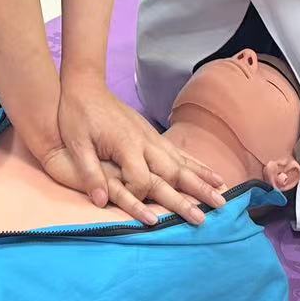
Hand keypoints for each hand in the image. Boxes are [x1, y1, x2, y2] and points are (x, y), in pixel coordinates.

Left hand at [44, 80, 225, 225]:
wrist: (85, 86)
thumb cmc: (77, 116)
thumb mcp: (76, 144)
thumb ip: (89, 173)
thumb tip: (99, 202)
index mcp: (126, 145)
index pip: (141, 181)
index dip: (141, 199)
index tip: (136, 211)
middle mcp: (144, 142)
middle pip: (172, 172)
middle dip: (193, 194)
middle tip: (213, 213)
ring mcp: (152, 137)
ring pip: (182, 162)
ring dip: (202, 179)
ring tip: (223, 194)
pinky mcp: (153, 135)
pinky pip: (179, 153)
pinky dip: (197, 165)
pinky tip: (210, 174)